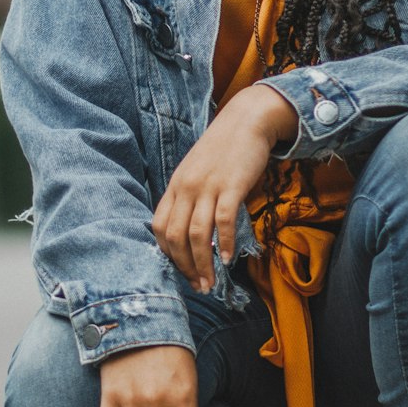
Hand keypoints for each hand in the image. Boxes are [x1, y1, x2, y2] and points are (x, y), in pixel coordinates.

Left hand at [151, 83, 298, 291]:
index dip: (167, 254)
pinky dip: (225, 245)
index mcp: (176, 185)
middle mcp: (187, 187)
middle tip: (198, 285)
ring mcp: (208, 186)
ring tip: (211, 282)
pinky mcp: (231, 186)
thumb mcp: (196, 171)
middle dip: (184, 267)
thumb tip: (191, 231)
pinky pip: (223, 222)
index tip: (181, 270)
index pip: (159, 227)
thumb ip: (190, 196)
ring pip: (197, 235)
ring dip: (203, 264)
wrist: (247, 120)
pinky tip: (229, 259)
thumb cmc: (224, 149)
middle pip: (175, 237)